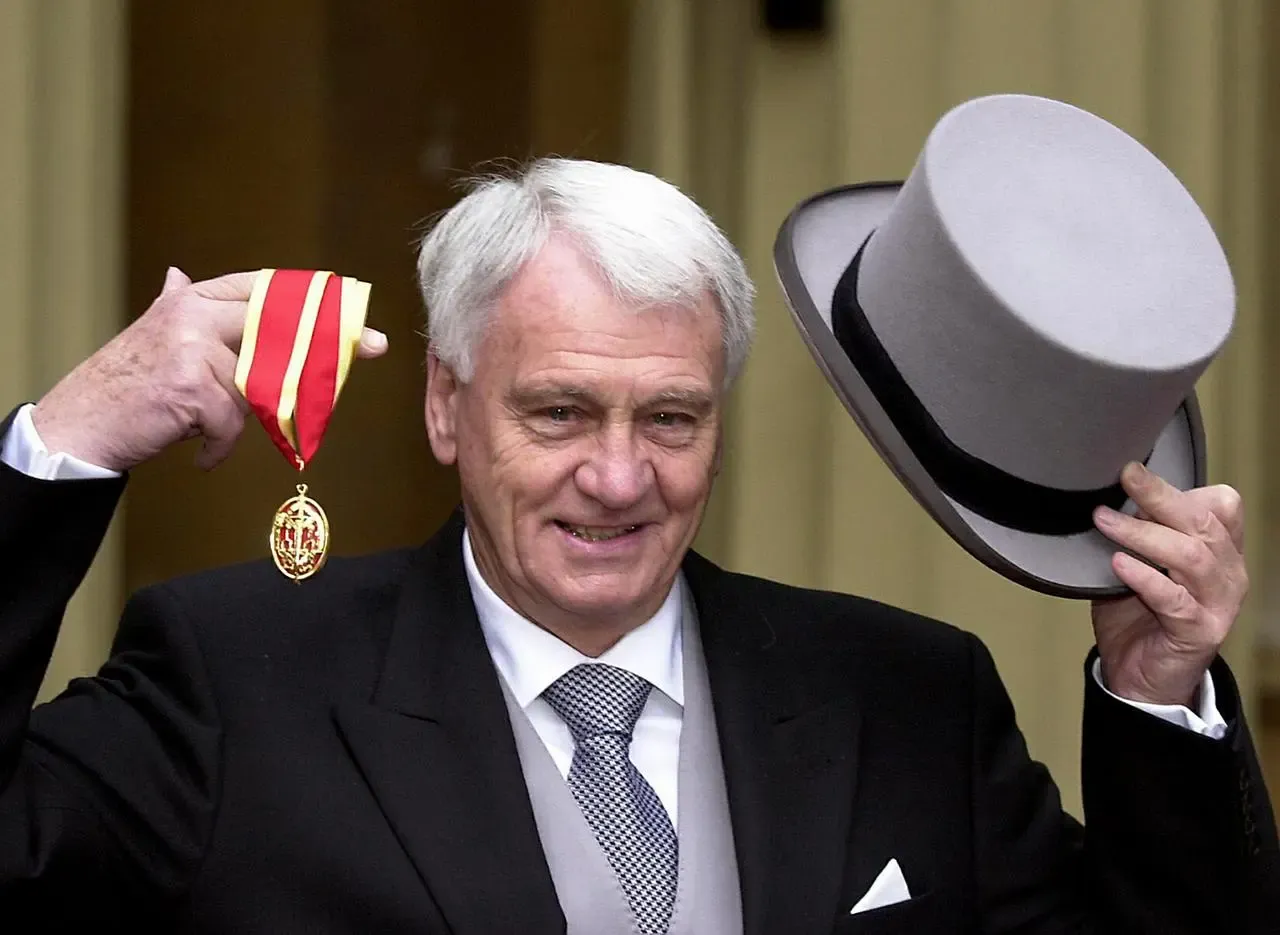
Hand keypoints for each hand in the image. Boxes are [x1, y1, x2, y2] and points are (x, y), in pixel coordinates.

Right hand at [31, 267, 388, 472]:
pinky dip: (220, 445)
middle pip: (283, 323)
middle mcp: (193, 312)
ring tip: (208, 428)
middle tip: (376, 346)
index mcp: (192, 298)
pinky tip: (202, 454)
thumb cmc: (126, 386)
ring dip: (243, 416)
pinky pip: (234, 420)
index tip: (355, 306)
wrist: (79, 425)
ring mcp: (191, 346)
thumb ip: (178, 305)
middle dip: (333, 336)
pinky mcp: (190, 385)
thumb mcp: (154, 334)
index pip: (266, 288)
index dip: (313, 296)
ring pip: (260, 382)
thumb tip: (180, 274)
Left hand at [1090, 462, 1247, 706]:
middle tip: (1124, 476)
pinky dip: (1145, 577)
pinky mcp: (1199, 632)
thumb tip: (1103, 496)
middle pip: (1204, 522)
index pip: (1222, 505)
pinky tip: (1118, 564)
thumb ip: (1133, 534)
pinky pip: (1175, 600)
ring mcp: (1217, 604)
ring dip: (1144, 534)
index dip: (1182, 486)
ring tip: (1105, 521)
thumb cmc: (1138, 615)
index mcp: (1218, 551)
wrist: (1141, 678)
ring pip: (1191, 556)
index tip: (1133, 471)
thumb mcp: (1136, 564)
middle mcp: (1227, 573)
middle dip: (1161, 495)